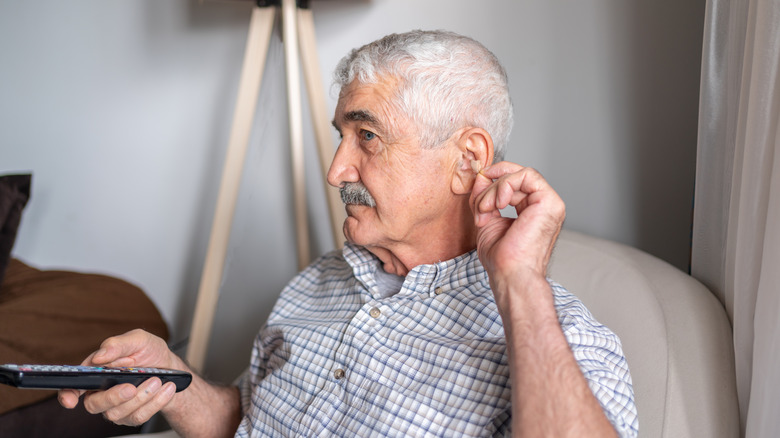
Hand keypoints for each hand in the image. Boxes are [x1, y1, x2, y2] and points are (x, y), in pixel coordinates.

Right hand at [58, 329, 182, 426]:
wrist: (171, 368)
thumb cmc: (149, 352)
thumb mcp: (138, 340)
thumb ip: (118, 344)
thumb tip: (100, 355)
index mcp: (96, 371)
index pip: (73, 386)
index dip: (67, 395)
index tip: (71, 400)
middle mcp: (101, 391)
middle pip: (94, 405)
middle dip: (113, 397)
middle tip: (131, 387)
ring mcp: (116, 406)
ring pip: (118, 412)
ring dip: (141, 397)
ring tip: (157, 381)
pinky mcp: (131, 416)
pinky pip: (138, 416)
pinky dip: (155, 402)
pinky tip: (165, 389)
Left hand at [470, 162, 564, 280]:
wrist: (510, 274)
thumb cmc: (501, 258)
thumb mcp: (486, 218)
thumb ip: (484, 196)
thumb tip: (481, 176)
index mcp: (531, 210)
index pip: (514, 182)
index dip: (494, 181)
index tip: (477, 191)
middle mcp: (543, 205)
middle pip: (516, 176)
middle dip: (490, 187)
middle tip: (480, 207)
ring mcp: (549, 203)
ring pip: (518, 175)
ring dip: (494, 190)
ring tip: (486, 210)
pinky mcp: (550, 201)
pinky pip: (526, 175)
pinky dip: (505, 185)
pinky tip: (498, 205)